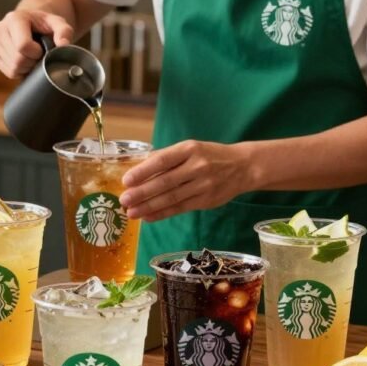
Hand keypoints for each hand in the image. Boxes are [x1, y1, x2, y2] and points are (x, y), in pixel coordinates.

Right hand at [0, 10, 74, 78]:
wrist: (30, 23)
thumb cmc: (43, 24)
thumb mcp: (57, 23)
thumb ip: (64, 31)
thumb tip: (63, 44)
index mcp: (14, 19)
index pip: (22, 46)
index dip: (36, 53)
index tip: (42, 48)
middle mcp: (0, 29)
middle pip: (17, 60)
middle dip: (32, 61)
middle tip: (38, 54)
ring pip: (13, 68)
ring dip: (27, 67)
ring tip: (31, 56)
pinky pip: (8, 72)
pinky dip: (20, 70)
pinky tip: (24, 59)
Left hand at [119, 140, 254, 220]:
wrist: (243, 166)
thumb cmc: (209, 155)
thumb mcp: (190, 148)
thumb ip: (166, 158)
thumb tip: (138, 169)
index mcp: (189, 149)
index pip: (163, 160)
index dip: (143, 171)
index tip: (126, 180)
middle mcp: (197, 166)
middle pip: (165, 182)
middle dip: (142, 193)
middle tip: (123, 200)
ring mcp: (203, 185)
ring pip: (171, 198)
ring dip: (149, 207)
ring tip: (131, 212)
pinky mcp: (206, 201)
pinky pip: (180, 208)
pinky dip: (162, 213)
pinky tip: (147, 217)